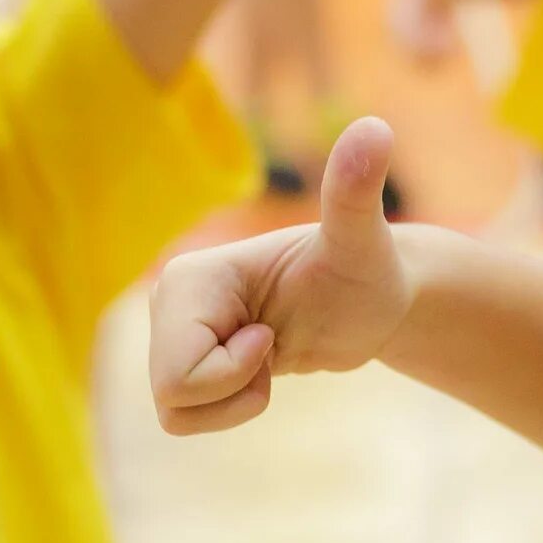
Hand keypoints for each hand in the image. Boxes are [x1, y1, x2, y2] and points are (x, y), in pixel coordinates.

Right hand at [149, 118, 409, 433]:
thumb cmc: (368, 271)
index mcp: (189, 278)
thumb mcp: (363, 241)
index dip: (234, 372)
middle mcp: (167, 301)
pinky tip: (260, 368)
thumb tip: (375, 126)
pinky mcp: (185, 355)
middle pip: (171, 396)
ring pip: (174, 412)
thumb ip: (356, 190)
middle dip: (233, 389)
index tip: (273, 331)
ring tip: (268, 354)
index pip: (179, 375)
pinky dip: (227, 408)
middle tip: (274, 343)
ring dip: (232, 402)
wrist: (370, 301)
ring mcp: (171, 330)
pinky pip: (184, 416)